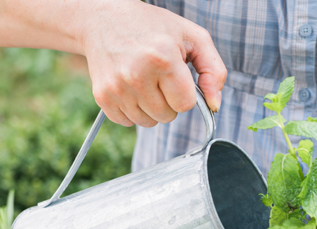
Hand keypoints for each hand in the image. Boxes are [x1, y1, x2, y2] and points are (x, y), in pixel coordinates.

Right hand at [80, 0, 226, 126]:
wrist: (104, 17)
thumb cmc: (153, 27)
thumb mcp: (192, 37)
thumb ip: (214, 71)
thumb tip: (214, 106)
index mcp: (163, 58)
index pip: (185, 104)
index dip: (185, 93)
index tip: (176, 76)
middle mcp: (136, 74)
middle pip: (168, 116)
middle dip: (168, 100)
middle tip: (159, 76)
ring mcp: (116, 87)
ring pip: (148, 122)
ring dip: (151, 107)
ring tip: (144, 80)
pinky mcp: (102, 96)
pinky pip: (127, 122)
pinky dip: (132, 109)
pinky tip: (129, 86)